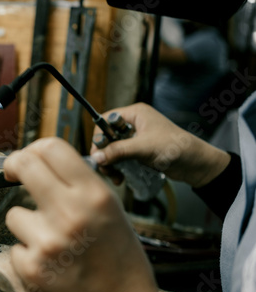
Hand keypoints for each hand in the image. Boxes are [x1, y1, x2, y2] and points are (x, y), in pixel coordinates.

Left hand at [4, 137, 173, 291]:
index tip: (28, 158)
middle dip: (14, 165)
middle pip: (25, 165)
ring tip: (49, 238)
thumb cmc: (118, 255)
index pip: (51, 147)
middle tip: (13, 173)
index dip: (34, 148)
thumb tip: (42, 161)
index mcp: (94, 195)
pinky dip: (27, 251)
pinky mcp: (31, 268)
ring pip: (14, 213)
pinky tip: (48, 261)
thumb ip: (79, 182)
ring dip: (26, 222)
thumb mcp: (110, 207)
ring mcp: (48, 242)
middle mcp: (70, 213)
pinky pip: (15, 245)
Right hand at [90, 103, 229, 187]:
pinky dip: (118, 168)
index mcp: (135, 114)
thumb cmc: (174, 148)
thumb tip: (96, 157)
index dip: (100, 136)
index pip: (106, 120)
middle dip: (105, 154)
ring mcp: (136, 138)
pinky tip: (121, 177)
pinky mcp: (139, 151)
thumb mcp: (143, 148)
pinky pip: (121, 158)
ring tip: (115, 176)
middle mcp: (134, 124)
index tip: (98, 153)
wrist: (195, 164)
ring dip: (111, 164)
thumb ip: (118, 151)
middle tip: (105, 168)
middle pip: (107, 137)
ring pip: (113, 150)